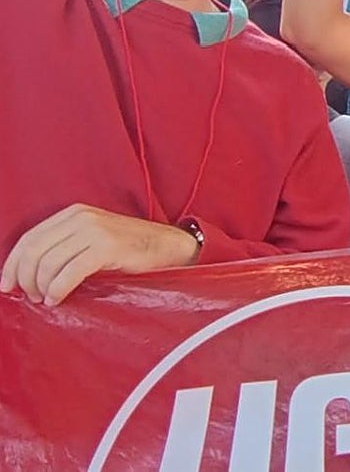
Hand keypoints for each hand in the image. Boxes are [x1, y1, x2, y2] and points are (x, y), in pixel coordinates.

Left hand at [0, 205, 199, 306]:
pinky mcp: (108, 246)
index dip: (12, 265)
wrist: (170, 247)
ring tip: (47, 299)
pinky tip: (59, 299)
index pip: (29, 238)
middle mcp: (82, 217)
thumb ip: (64, 247)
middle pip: (34, 251)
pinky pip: (70, 272)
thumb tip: (27, 274)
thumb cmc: (130, 251)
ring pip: (49, 263)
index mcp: (73, 213)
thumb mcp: (92, 240)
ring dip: (41, 287)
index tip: (7, 286)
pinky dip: (58, 289)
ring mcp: (95, 230)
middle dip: (26, 279)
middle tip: (31, 297)